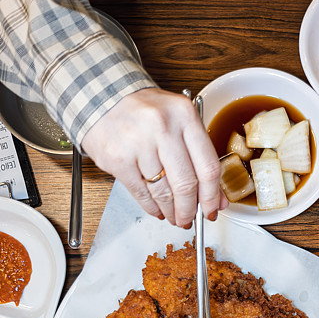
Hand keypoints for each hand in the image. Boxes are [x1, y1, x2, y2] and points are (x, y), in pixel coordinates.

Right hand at [81, 87, 226, 226]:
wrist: (102, 98)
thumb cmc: (145, 112)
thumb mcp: (179, 123)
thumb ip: (200, 157)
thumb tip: (216, 197)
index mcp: (185, 116)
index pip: (208, 167)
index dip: (212, 196)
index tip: (212, 209)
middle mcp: (163, 127)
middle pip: (186, 184)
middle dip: (190, 210)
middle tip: (190, 219)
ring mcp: (138, 143)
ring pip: (164, 192)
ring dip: (171, 211)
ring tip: (173, 216)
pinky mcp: (118, 159)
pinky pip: (141, 193)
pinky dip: (152, 207)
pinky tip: (157, 210)